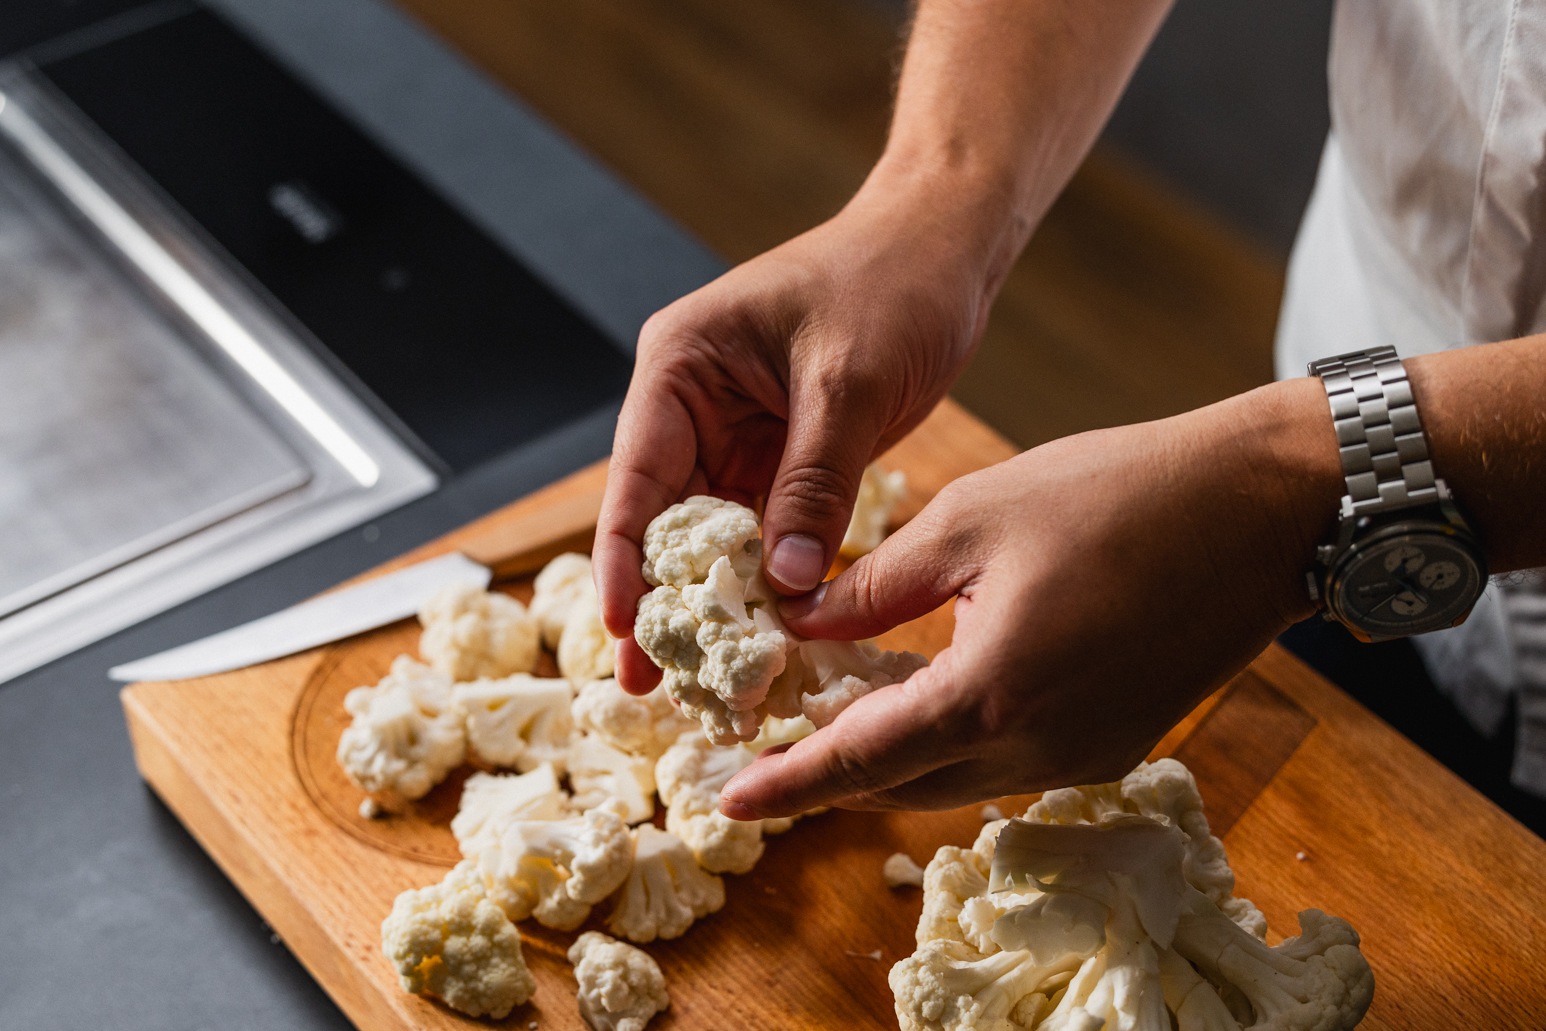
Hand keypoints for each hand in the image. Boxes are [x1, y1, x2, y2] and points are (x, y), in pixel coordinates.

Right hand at [595, 164, 1027, 692]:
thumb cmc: (891, 282)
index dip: (624, 561)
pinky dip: (763, 584)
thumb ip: (813, 483)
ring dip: (712, 603)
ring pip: (709, 537)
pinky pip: (761, 533)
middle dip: (661, 601)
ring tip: (704, 682)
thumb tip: (785, 585)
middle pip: (661, 520)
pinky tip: (764, 638)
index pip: (636, 478)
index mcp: (680, 366)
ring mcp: (734, 436)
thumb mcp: (848, 383)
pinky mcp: (780, 460)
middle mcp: (693, 406)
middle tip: (650, 686)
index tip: (623, 631)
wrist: (943, 249)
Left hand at [719, 378, 1342, 815]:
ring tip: (840, 710)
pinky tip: (930, 690)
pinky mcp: (1117, 744)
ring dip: (896, 754)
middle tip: (773, 745)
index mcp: (990, 692)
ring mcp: (1085, 755)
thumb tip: (802, 620)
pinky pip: (1010, 762)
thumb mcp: (971, 518)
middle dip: (834, 773)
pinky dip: (956, 739)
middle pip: (905, 785)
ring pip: (957, 778)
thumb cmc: (1114, 493)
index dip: (789, 784)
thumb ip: (875, 585)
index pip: (860, 761)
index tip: (730, 797)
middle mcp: (1039, 748)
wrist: (1261, 509)